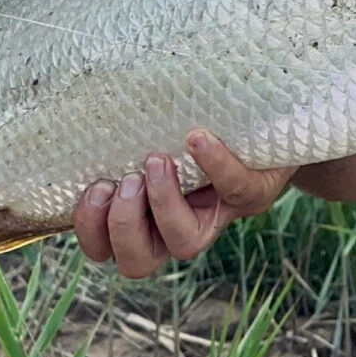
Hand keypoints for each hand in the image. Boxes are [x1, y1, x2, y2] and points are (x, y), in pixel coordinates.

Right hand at [72, 129, 295, 278]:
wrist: (270, 124)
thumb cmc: (200, 127)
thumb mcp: (155, 131)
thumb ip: (124, 130)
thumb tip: (85, 95)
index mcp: (145, 218)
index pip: (105, 248)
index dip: (91, 228)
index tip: (93, 186)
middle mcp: (179, 228)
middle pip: (137, 262)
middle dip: (123, 224)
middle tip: (127, 180)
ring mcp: (218, 216)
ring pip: (184, 244)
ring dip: (163, 204)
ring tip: (158, 160)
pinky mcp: (254, 195)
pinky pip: (235, 188)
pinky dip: (215, 163)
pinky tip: (197, 137)